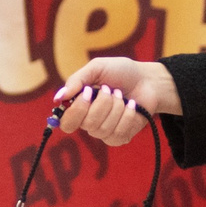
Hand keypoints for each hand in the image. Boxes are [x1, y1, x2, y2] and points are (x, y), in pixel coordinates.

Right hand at [52, 58, 179, 146]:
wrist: (147, 80)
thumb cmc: (120, 72)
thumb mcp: (97, 68)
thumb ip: (76, 80)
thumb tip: (58, 98)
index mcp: (79, 106)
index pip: (66, 123)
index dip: (76, 110)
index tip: (89, 91)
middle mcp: (88, 122)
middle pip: (88, 124)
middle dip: (103, 103)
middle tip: (111, 89)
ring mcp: (104, 132)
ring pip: (105, 129)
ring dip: (117, 107)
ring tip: (121, 95)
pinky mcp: (120, 137)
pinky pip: (119, 133)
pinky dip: (128, 115)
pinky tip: (132, 105)